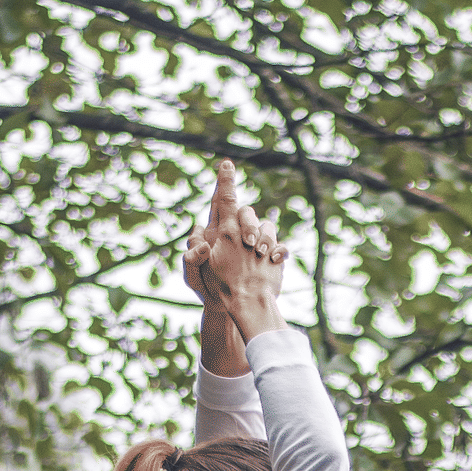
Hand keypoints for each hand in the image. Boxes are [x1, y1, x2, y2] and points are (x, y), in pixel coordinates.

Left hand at [182, 161, 287, 337]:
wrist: (234, 306)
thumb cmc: (209, 291)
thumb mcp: (192, 276)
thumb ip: (192, 258)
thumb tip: (201, 242)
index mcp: (218, 233)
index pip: (221, 203)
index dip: (223, 183)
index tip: (225, 164)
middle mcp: (237, 235)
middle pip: (246, 213)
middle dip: (249, 222)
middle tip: (249, 243)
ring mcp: (255, 246)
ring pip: (266, 227)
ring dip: (266, 236)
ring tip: (260, 253)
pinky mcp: (269, 258)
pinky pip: (280, 247)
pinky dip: (280, 250)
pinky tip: (276, 261)